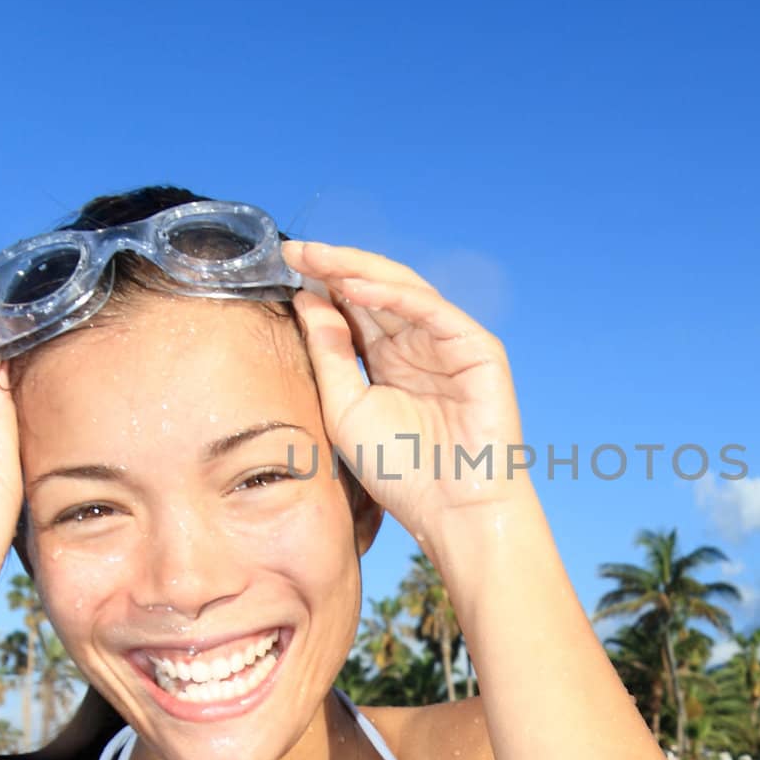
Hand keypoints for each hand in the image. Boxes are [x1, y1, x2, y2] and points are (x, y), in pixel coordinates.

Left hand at [284, 241, 528, 542]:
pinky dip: (394, 295)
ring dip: (359, 271)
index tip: (283, 263)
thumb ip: (329, 352)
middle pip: (374, 289)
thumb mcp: (345, 407)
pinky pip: (431, 309)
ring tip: (319, 259)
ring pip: (402, 289)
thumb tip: (306, 298)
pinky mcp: (477, 347)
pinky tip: (356, 288)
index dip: (321, 283)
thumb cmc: (401, 469)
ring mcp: (449, 342)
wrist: (450, 508)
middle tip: (296, 250)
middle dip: (334, 266)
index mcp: (388, 357)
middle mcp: (418, 343)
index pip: (352, 307)